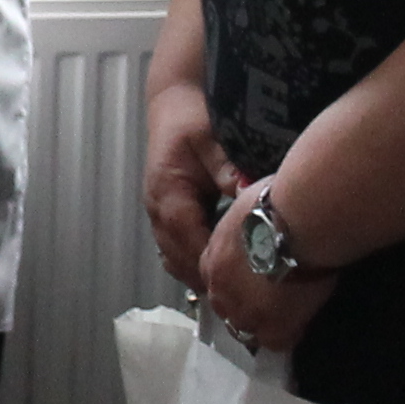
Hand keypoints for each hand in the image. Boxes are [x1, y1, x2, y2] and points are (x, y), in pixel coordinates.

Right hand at [143, 84, 233, 289]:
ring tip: (230, 292)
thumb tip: (246, 193)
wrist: (173, 107)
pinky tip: (216, 272)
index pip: (187, 237)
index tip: (236, 279)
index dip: (209, 261)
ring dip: (199, 275)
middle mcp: (158, 209)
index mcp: (168, 192)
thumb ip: (227, 168)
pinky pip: (176, 252)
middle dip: (206, 277)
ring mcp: (158, 216)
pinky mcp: (166, 218)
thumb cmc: (192, 119)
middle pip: (178, 257)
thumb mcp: (212, 138)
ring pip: (174, 260)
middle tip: (240, 296)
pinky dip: (193, 265)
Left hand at [199, 184, 339, 351]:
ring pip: (250, 330)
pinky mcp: (272, 327)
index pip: (218, 282)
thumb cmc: (277, 204)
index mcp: (211, 261)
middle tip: (276, 298)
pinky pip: (279, 342)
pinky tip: (305, 318)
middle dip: (248, 308)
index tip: (256, 280)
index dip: (238, 284)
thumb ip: (245, 226)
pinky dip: (291, 332)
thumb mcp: (247, 208)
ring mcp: (244, 313)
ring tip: (291, 311)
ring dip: (267, 323)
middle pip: (229, 311)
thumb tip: (255, 219)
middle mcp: (220, 291)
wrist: (298, 222)